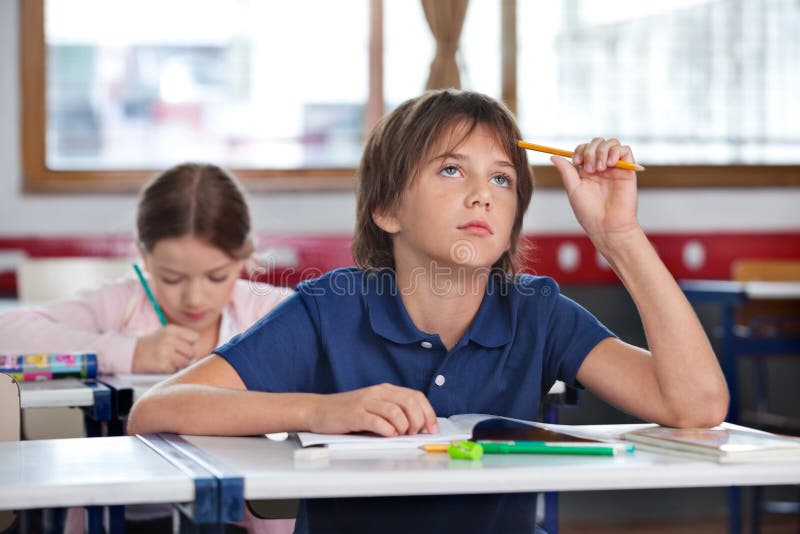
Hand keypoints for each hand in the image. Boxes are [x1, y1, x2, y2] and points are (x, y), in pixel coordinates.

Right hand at [132, 325, 198, 372]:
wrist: (132, 354)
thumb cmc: (153, 345)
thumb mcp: (167, 334)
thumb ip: (183, 339)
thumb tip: (197, 353)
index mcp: (171, 330)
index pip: (194, 337)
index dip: (190, 344)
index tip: (182, 346)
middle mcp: (169, 339)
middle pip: (192, 351)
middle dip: (186, 356)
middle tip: (175, 356)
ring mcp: (166, 352)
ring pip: (186, 362)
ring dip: (180, 364)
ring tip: (169, 360)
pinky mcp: (163, 365)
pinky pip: (176, 370)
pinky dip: (171, 370)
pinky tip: (163, 365)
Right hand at [306, 383, 438, 436]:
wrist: (319, 410)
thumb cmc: (348, 413)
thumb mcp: (374, 408)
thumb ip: (393, 413)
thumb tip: (418, 428)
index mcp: (386, 390)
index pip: (416, 396)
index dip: (428, 413)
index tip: (432, 428)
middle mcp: (378, 393)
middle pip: (409, 402)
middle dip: (418, 420)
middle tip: (415, 433)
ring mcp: (366, 402)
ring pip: (396, 411)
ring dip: (403, 426)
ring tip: (400, 434)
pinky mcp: (355, 414)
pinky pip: (377, 421)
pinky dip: (387, 430)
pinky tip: (388, 435)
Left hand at [550, 137, 639, 247]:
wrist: (607, 225)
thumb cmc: (589, 212)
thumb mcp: (573, 189)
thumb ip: (566, 171)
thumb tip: (553, 156)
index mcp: (587, 171)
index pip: (584, 149)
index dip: (580, 150)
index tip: (576, 161)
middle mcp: (601, 167)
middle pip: (597, 143)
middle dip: (590, 150)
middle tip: (589, 168)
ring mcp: (615, 168)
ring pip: (611, 143)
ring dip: (602, 151)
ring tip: (600, 168)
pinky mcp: (628, 170)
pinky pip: (625, 150)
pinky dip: (616, 151)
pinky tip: (610, 164)